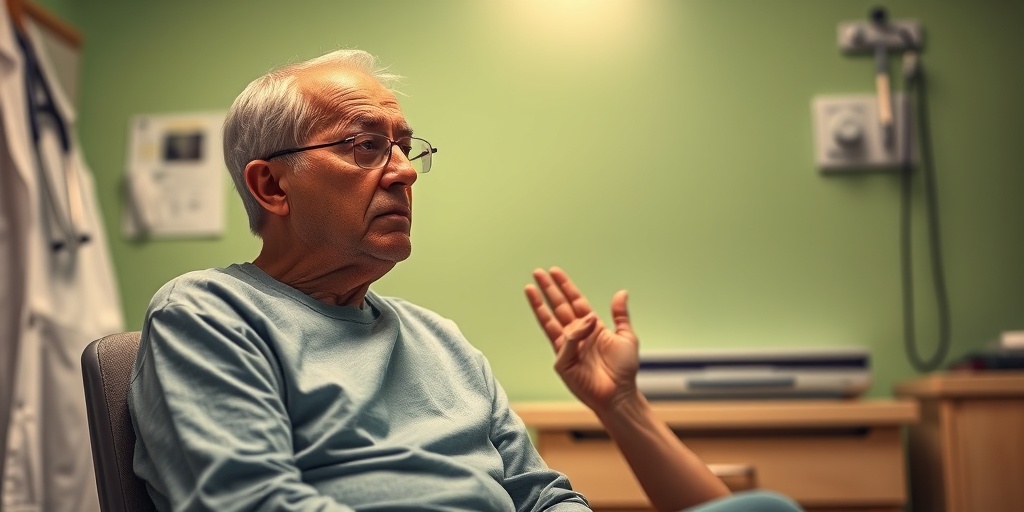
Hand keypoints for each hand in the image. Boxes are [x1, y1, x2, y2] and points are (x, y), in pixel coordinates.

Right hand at [524, 267, 639, 413]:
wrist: (620, 393)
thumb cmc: (623, 370)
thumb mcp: (626, 336)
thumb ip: (620, 315)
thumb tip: (621, 292)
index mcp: (590, 328)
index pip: (574, 302)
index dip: (565, 287)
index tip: (555, 272)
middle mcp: (576, 336)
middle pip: (558, 307)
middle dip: (548, 290)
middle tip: (537, 273)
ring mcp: (567, 349)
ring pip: (550, 322)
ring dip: (539, 304)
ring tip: (529, 288)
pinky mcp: (563, 363)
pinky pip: (566, 343)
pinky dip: (576, 334)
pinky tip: (587, 326)